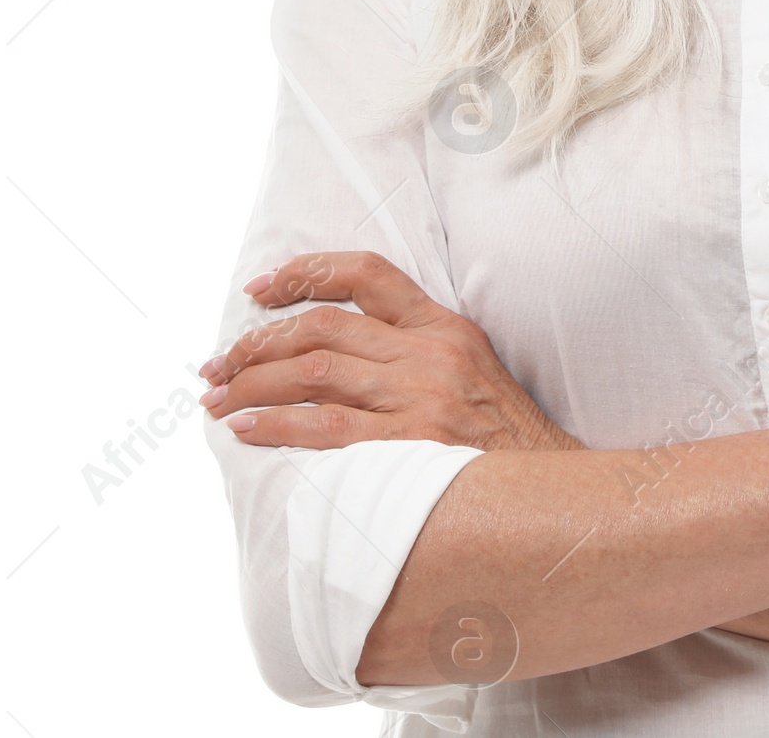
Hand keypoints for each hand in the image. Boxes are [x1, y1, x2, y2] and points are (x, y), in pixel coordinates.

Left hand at [198, 250, 583, 451]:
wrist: (552, 495)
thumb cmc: (504, 441)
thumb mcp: (473, 369)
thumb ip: (416, 348)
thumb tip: (334, 345)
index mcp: (445, 327)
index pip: (367, 274)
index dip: (305, 273)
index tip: (259, 288)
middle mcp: (431, 354)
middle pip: (324, 328)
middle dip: (258, 342)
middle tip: (217, 364)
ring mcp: (421, 400)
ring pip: (315, 374)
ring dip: (253, 384)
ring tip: (216, 399)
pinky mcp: (410, 448)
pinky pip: (325, 429)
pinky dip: (276, 425)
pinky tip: (245, 428)